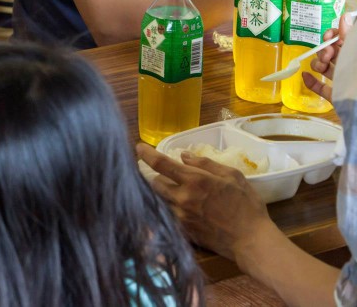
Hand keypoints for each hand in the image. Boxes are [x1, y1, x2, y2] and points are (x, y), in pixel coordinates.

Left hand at [136, 143, 271, 263]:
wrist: (251, 241)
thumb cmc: (247, 206)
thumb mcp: (233, 176)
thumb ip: (206, 164)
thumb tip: (183, 156)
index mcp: (195, 180)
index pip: (161, 164)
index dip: (146, 154)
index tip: (138, 147)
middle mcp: (182, 197)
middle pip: (155, 182)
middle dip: (157, 176)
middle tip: (165, 175)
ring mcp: (180, 216)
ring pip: (159, 200)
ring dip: (161, 193)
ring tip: (171, 191)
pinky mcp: (183, 231)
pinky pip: (168, 216)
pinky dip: (168, 209)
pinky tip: (178, 208)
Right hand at [304, 15, 351, 101]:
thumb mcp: (355, 52)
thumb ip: (349, 37)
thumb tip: (345, 16)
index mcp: (353, 55)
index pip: (341, 41)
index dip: (332, 36)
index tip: (328, 36)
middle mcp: (349, 66)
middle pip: (331, 54)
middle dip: (323, 51)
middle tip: (327, 54)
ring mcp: (342, 81)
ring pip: (324, 69)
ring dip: (316, 64)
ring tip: (321, 67)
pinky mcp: (336, 96)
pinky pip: (321, 88)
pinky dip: (311, 82)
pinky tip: (305, 76)